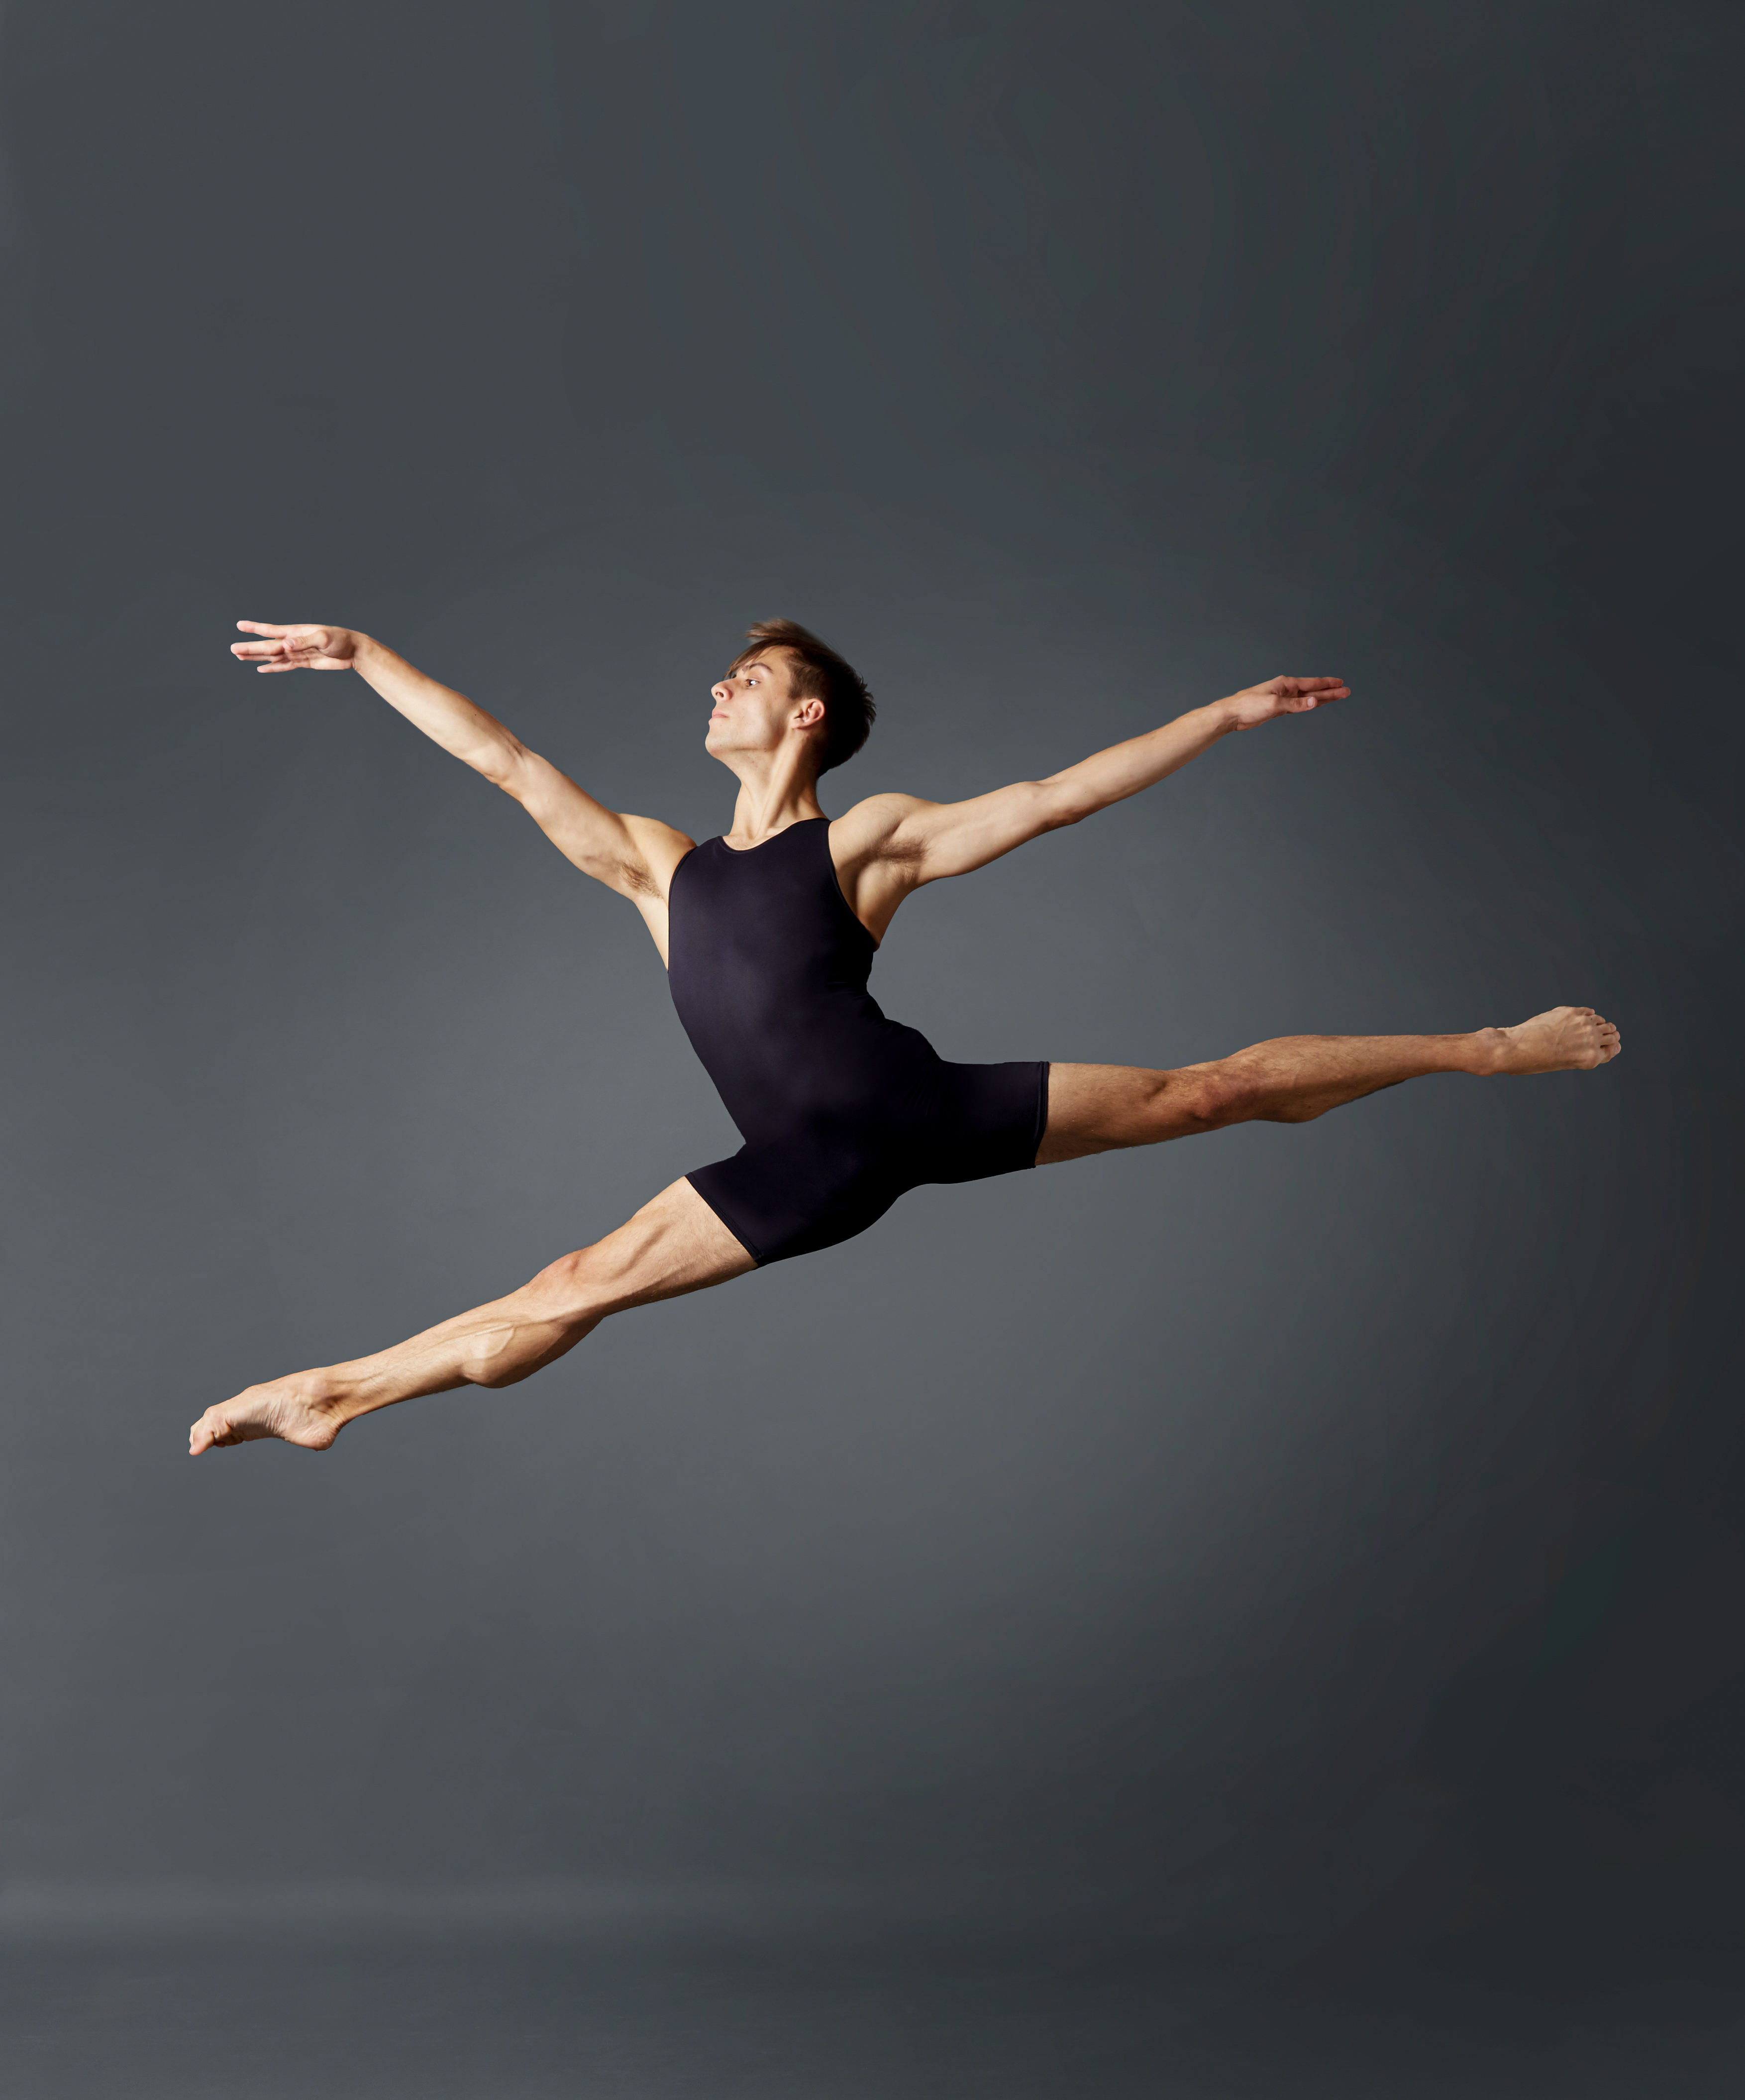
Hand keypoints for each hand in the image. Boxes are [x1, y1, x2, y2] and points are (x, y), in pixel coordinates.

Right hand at [231, 621, 359, 671]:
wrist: (353, 651)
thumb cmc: (340, 639)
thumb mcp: (323, 638)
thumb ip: (305, 641)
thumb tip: (286, 644)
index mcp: (295, 632)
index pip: (272, 630)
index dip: (255, 628)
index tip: (239, 625)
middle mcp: (293, 642)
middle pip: (268, 646)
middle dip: (250, 648)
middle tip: (232, 650)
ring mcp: (297, 653)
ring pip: (272, 656)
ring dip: (256, 657)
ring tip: (239, 657)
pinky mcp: (303, 663)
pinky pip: (285, 666)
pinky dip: (273, 668)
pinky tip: (261, 669)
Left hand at [1217, 674, 1348, 730]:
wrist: (1232, 714)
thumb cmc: (1249, 706)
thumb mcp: (1274, 705)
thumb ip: (1296, 704)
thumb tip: (1315, 702)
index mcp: (1286, 684)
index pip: (1312, 683)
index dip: (1328, 684)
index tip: (1342, 684)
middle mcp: (1286, 689)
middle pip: (1313, 690)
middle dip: (1330, 691)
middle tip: (1347, 691)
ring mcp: (1283, 698)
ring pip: (1307, 697)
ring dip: (1322, 698)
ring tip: (1337, 696)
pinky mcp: (1278, 708)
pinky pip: (1299, 705)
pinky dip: (1309, 704)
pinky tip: (1315, 704)